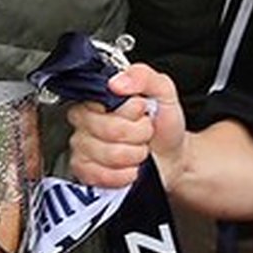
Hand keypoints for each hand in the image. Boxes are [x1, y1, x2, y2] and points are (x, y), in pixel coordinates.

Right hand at [66, 62, 183, 188]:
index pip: (102, 102)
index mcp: (99, 97)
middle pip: (108, 130)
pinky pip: (99, 175)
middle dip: (137, 134)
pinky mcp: (83, 170)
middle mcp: (84, 120)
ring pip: (107, 154)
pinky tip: (129, 167)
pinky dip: (122, 175)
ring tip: (139, 149)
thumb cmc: (162, 125)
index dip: (129, 111)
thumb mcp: (163, 91)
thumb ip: (143, 77)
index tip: (142, 111)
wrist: (172, 157)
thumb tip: (117, 82)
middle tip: (144, 132)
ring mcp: (81, 146)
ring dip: (133, 155)